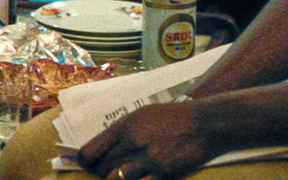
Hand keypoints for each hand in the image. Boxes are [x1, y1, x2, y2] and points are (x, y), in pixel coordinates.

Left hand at [77, 101, 210, 179]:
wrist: (203, 123)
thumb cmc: (170, 116)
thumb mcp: (140, 115)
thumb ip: (120, 130)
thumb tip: (103, 146)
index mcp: (123, 127)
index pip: (91, 151)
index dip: (84, 161)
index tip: (85, 164)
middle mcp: (132, 143)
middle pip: (103, 167)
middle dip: (99, 173)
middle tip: (101, 172)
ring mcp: (148, 160)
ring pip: (117, 179)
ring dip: (114, 179)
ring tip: (117, 176)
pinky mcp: (164, 174)